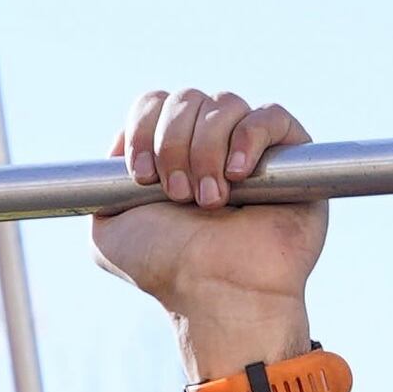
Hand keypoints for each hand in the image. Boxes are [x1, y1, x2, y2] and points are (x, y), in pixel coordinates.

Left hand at [92, 90, 327, 369]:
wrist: (216, 293)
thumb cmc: (167, 269)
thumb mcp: (109, 233)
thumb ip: (101, 189)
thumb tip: (120, 148)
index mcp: (171, 154)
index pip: (155, 102)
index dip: (145, 129)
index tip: (142, 176)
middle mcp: (210, 145)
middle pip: (186, 98)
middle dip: (174, 145)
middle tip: (179, 196)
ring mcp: (252, 149)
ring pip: (225, 104)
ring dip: (206, 151)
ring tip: (211, 201)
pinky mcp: (291, 156)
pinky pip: (270, 115)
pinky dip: (248, 138)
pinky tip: (238, 175)